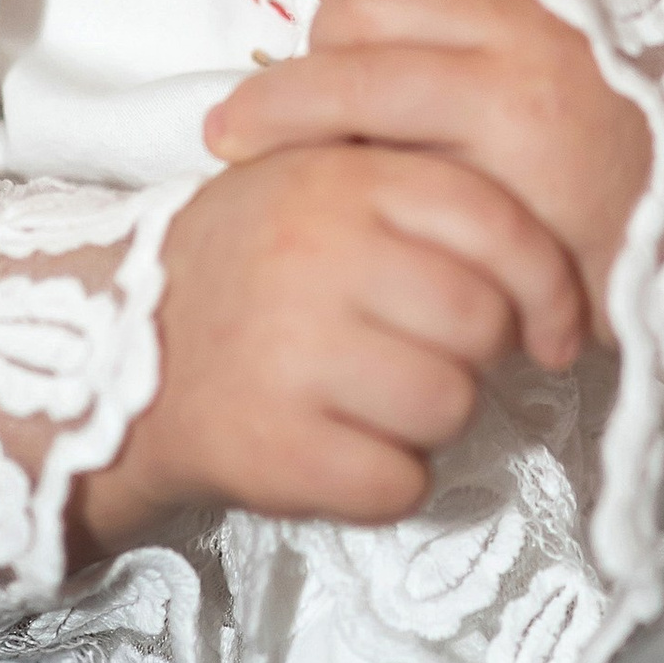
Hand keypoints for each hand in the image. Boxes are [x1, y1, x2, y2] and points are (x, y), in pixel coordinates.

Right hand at [73, 134, 582, 557]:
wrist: (115, 353)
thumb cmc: (252, 269)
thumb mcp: (319, 181)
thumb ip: (420, 187)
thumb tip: (548, 256)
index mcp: (341, 179)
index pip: (496, 223)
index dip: (545, 286)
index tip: (548, 329)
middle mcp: (317, 256)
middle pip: (481, 323)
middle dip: (471, 354)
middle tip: (418, 353)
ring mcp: (292, 353)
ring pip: (450, 406)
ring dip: (426, 419)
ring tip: (368, 397)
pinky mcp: (277, 448)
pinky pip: (397, 483)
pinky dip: (382, 481)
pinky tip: (337, 445)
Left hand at [206, 0, 650, 312]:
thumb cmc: (605, 108)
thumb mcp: (526, 24)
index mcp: (520, 13)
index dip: (328, 23)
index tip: (313, 56)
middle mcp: (519, 79)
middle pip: (352, 70)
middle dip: (289, 103)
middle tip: (245, 132)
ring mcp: (519, 169)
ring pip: (368, 154)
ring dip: (313, 169)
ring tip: (288, 191)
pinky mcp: (521, 249)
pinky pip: (413, 230)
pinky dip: (377, 231)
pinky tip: (363, 241)